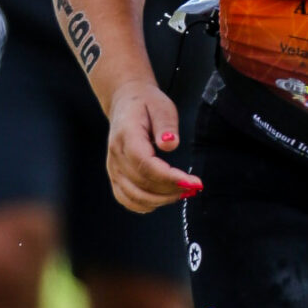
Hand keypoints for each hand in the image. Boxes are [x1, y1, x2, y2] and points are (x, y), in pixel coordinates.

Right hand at [106, 80, 197, 211]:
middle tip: (193, 187)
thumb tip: (170, 145)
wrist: (125, 103)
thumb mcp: (161, 106)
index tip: (193, 182)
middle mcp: (116, 155)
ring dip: (161, 200)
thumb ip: (166, 125)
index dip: (169, 178)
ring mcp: (113, 168)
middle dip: (171, 190)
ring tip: (183, 192)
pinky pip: (127, 199)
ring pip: (134, 196)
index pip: (145, 164)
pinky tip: (164, 197)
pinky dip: (146, 204)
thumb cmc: (146, 104)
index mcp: (126, 136)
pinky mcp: (115, 176)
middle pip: (142, 184)